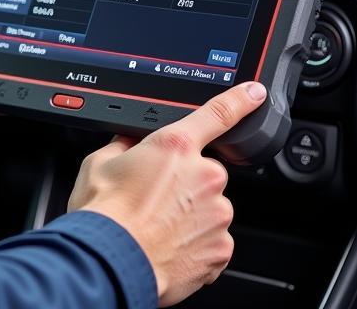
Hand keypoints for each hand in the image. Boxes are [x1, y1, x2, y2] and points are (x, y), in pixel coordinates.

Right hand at [67, 81, 266, 306]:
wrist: (112, 263)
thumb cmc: (105, 213)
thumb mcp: (100, 163)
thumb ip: (124, 146)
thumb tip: (128, 143)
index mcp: (174, 145)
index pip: (217, 114)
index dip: (241, 100)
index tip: (255, 93)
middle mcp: (203, 175)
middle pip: (204, 171)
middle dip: (185, 183)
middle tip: (155, 199)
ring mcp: (216, 213)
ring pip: (209, 207)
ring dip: (190, 214)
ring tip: (158, 226)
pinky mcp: (221, 248)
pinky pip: (212, 239)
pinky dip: (195, 242)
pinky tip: (170, 245)